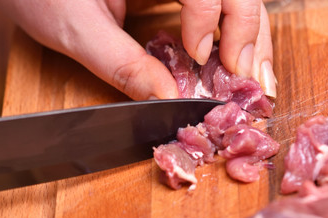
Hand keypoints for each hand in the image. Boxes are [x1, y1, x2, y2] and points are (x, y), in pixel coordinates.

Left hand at [0, 0, 275, 99]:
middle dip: (247, 30)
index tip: (199, 59)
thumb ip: (123, 64)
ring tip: (251, 74)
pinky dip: (230, 32)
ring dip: (248, 34)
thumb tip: (166, 98)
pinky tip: (234, 57)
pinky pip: (216, 6)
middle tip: (247, 77)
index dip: (209, 18)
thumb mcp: (76, 29)